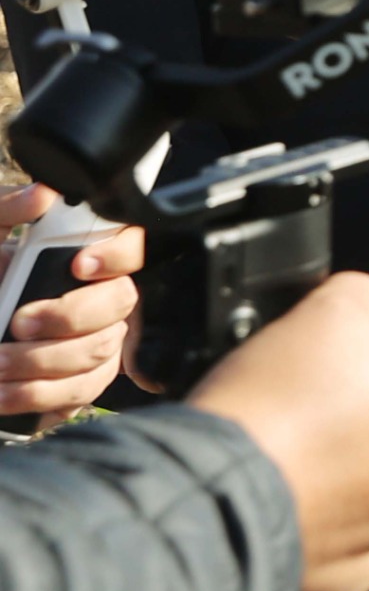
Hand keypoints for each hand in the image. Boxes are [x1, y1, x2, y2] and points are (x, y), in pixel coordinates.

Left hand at [0, 184, 143, 422]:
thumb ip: (7, 207)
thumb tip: (42, 194)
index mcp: (87, 256)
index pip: (133, 245)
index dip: (118, 255)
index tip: (78, 265)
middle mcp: (101, 296)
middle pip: (121, 303)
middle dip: (69, 316)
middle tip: (20, 322)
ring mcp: (97, 340)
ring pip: (99, 353)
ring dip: (43, 363)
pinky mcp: (80, 382)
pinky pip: (80, 393)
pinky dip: (39, 396)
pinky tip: (4, 392)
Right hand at [190, 272, 368, 590]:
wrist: (200, 510)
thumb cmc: (277, 411)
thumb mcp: (330, 311)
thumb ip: (367, 301)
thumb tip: (368, 316)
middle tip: (321, 398)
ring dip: (345, 467)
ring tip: (285, 445)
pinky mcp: (335, 585)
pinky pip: (336, 541)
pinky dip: (311, 518)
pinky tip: (270, 494)